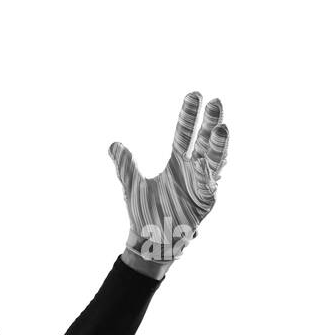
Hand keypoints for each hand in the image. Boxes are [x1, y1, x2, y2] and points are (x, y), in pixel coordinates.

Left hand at [109, 92, 228, 272]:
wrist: (147, 240)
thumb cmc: (143, 214)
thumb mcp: (132, 185)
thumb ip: (125, 165)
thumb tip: (113, 145)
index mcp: (177, 163)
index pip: (185, 133)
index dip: (189, 115)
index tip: (195, 94)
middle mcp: (192, 170)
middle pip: (205, 141)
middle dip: (210, 123)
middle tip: (215, 102)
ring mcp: (201, 185)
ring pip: (214, 160)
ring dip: (218, 146)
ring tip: (221, 128)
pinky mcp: (204, 202)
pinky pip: (208, 186)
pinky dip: (207, 174)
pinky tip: (206, 162)